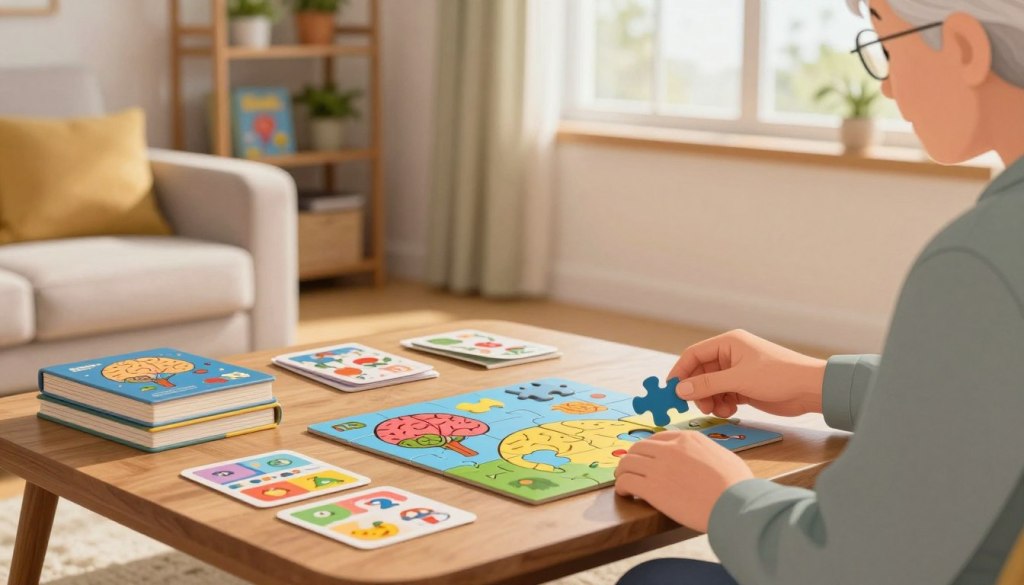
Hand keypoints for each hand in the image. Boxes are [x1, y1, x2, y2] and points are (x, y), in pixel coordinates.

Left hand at [615, 431, 752, 531]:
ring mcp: (659, 467)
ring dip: (623, 472)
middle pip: (638, 448)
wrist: (735, 504)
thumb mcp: (724, 456)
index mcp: (688, 439)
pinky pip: (626, 482)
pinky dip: (622, 487)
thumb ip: (707, 453)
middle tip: (631, 471)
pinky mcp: (651, 488)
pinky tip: (625, 494)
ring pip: (627, 463)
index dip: (649, 450)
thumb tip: (706, 459)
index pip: (658, 438)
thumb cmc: (737, 485)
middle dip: (633, 459)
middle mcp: (670, 449)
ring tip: (624, 482)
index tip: (647, 459)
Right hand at [669, 329, 826, 417]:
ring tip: (719, 409)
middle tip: (699, 406)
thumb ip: (707, 384)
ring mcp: (737, 372)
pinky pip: (723, 395)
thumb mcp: (739, 379)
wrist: (810, 389)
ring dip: (710, 400)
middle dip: (698, 390)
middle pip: (701, 372)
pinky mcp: (745, 387)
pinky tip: (731, 410)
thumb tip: (680, 389)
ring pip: (711, 386)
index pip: (694, 355)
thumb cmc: (778, 375)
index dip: (680, 372)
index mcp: (728, 343)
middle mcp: (730, 355)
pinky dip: (722, 404)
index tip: (671, 391)